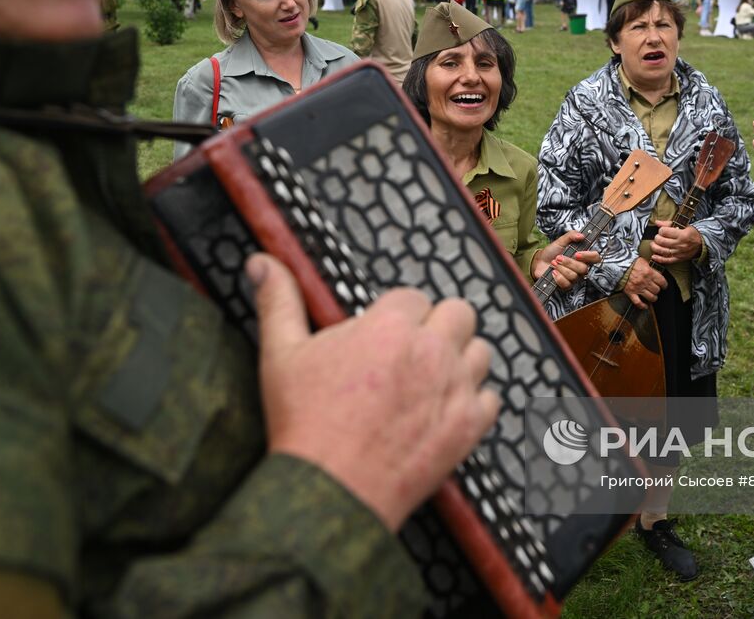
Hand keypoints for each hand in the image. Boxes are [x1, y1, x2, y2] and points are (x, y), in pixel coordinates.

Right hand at [247, 253, 499, 530]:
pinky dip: (474, 401)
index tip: (382, 335)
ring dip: (460, 359)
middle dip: (437, 326)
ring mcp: (455, 388)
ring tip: (431, 378)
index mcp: (389, 326)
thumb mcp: (281, 355)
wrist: (329, 491)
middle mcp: (430, 351)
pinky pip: (492, 398)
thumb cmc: (303, 424)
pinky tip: (447, 409)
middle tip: (411, 351)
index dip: (397, 315)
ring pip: (480, 351)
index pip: (412, 297)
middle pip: (458, 313)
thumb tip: (262, 263)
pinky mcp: (469, 426)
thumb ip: (279, 301)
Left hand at [533, 230, 600, 290]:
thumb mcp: (560, 241)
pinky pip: (567, 284)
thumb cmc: (552, 252)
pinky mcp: (566, 285)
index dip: (589, 256)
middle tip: (558, 257)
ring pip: (574, 276)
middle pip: (583, 269)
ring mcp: (574, 278)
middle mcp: (581, 268)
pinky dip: (558, 277)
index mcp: (582, 257)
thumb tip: (582, 235)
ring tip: (553, 262)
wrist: (539, 262)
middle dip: (569, 262)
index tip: (577, 254)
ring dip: (561, 268)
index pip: (595, 258)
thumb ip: (571, 236)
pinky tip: (553, 272)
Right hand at [622, 257, 667, 306]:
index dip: (664, 284)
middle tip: (656, 289)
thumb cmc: (629, 262)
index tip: (664, 285)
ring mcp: (638, 288)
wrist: (617, 265)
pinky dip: (642, 306)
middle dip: (657, 290)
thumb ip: (650, 268)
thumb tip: (656, 273)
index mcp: (649, 273)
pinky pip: (638, 302)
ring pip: (651, 297)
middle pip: (657, 290)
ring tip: (652, 296)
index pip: (662, 282)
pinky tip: (645, 306)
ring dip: (653, 298)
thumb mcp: (643, 261)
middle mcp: (645, 281)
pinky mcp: (631, 293)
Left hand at [651, 221, 701, 263]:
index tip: (662, 230)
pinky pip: (667, 260)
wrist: (701, 243)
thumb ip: (668, 223)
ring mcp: (679, 253)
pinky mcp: (678, 259)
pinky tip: (654, 256)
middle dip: (657, 238)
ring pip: (662, 251)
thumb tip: (657, 222)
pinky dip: (659, 259)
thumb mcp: (683, 225)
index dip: (661, 230)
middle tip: (657, 237)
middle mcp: (680, 244)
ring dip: (655, 247)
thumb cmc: (691, 233)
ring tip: (654, 244)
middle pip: (662, 241)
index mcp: (682, 234)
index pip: (664, 232)